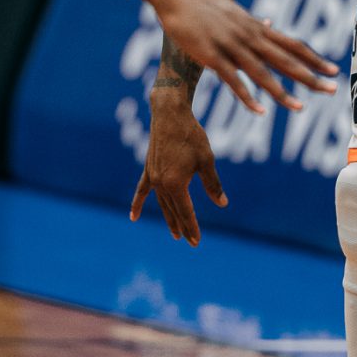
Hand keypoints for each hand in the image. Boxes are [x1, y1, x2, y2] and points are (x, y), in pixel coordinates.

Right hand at [131, 90, 224, 245]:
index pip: (186, 212)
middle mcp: (161, 183)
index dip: (193, 227)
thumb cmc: (191, 136)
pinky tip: (133, 216)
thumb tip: (222, 204)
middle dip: (183, 226)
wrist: (170, 114)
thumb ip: (213, 184)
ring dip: (169, 218)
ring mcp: (152, 177)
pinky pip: (142, 191)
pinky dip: (138, 203)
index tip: (197, 242)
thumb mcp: (206, 160)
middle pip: (173, 210)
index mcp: (176, 183)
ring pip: (161, 203)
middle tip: (190, 241)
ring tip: (175, 233)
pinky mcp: (148, 169)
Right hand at [155, 0, 337, 113]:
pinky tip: (260, 111)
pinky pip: (233, 80)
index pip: (292, 45)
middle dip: (310, 77)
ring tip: (300, 108)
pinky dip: (247, 96)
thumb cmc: (203, 3)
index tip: (332, 70)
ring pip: (262, 73)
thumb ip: (252, 22)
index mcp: (256, 28)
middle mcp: (250, 37)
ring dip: (282, 92)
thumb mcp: (234, 11)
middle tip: (332, 90)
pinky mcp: (212, 56)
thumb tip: (268, 23)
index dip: (314, 59)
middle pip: (285, 60)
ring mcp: (232, 47)